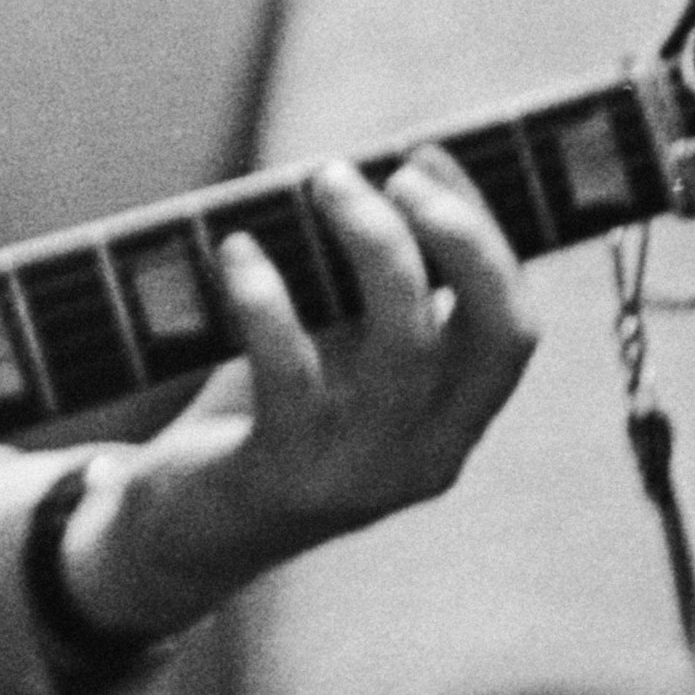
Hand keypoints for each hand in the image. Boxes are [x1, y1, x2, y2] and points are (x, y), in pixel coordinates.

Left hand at [60, 151, 536, 639]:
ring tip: (321, 182)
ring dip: (369, 245)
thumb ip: (367, 299)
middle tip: (393, 172)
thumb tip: (381, 180)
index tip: (431, 159)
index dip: (486, 235)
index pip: (513, 327)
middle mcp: (428, 456)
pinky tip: (238, 251)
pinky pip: (291, 373)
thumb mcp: (334, 361)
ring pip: (402, 344)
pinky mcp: (285, 477)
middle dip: (458, 236)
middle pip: (492, 333)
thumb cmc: (262, 422)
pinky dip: (268, 299)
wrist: (182, 534)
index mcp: (454, 425)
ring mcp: (363, 474)